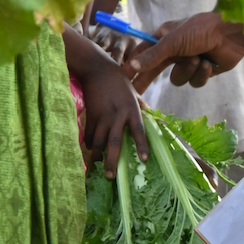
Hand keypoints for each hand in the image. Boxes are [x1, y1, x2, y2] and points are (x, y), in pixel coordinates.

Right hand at [63, 27, 147, 177]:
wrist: (96, 67)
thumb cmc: (118, 79)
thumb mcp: (133, 91)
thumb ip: (141, 106)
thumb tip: (153, 118)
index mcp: (131, 108)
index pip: (138, 130)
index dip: (141, 145)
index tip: (144, 160)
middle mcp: (117, 114)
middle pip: (115, 141)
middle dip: (113, 160)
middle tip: (111, 177)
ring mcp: (102, 115)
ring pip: (99, 140)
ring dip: (98, 155)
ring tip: (98, 167)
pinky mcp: (91, 113)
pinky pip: (90, 132)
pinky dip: (89, 142)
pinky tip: (90, 149)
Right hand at [125, 13, 243, 90]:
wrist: (231, 35)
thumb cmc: (200, 30)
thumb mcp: (173, 42)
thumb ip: (152, 55)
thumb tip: (132, 64)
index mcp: (164, 38)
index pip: (143, 53)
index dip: (133, 65)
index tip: (122, 78)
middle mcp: (174, 50)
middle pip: (156, 70)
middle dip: (148, 80)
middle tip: (136, 96)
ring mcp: (188, 61)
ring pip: (178, 78)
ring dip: (188, 71)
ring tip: (198, 59)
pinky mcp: (202, 71)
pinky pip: (194, 82)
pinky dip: (201, 74)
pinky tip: (208, 64)